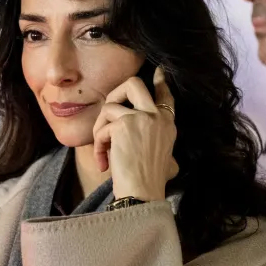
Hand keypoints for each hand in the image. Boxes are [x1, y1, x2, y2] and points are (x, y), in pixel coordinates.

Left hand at [92, 67, 178, 200]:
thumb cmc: (146, 182)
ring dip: (100, 129)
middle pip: (134, 83)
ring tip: (103, 151)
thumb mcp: (158, 153)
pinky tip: (104, 162)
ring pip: (109, 107)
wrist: (142, 194)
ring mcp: (142, 118)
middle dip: (114, 93)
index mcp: (167, 124)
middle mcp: (157, 117)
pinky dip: (98, 146)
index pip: (165, 95)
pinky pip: (102, 128)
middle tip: (107, 114)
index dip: (160, 82)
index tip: (159, 71)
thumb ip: (150, 135)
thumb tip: (126, 124)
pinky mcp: (124, 125)